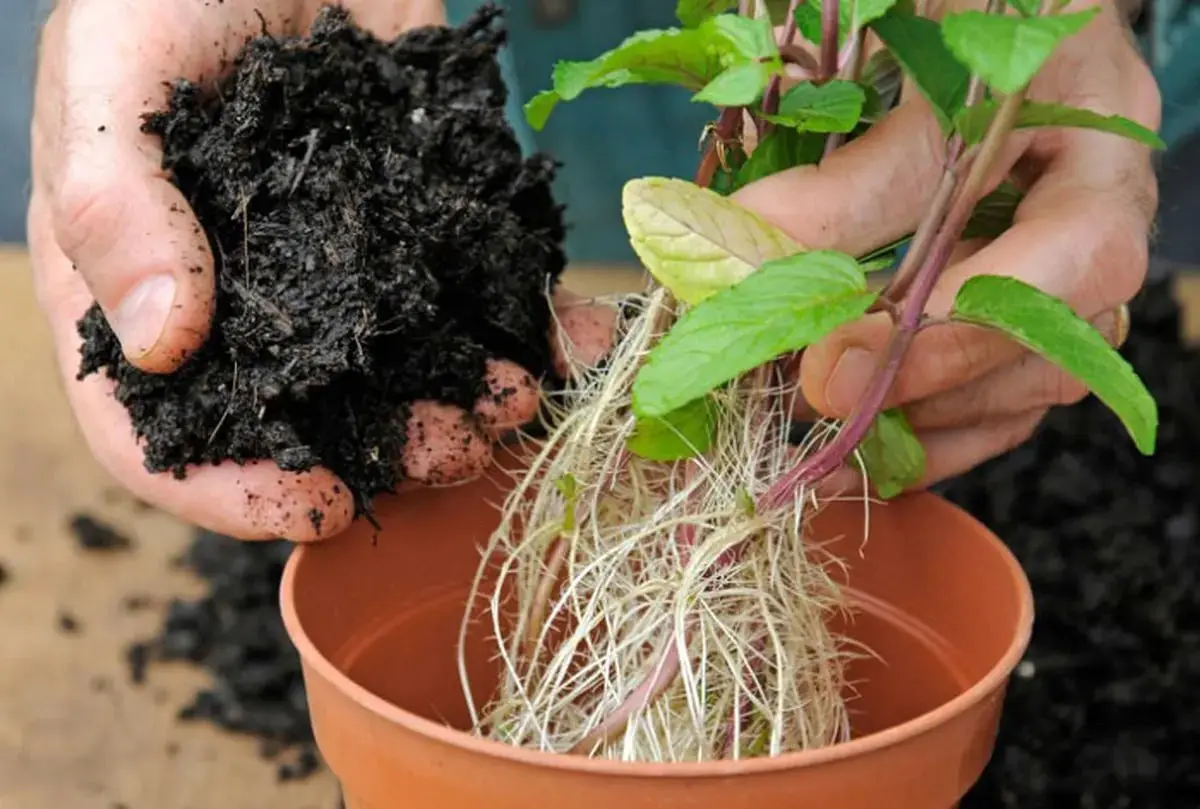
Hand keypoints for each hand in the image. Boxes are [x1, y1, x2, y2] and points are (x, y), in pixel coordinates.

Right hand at [29, 0, 612, 540]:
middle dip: (386, 450)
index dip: (230, 493)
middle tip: (454, 446)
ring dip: (466, 402)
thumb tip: (161, 348)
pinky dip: (531, 326)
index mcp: (144, 289)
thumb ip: (118, 205)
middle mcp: (250, 301)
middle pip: (306, 423)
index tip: (316, 507)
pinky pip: (478, 295)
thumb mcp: (112, 73)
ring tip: (518, 398)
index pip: (162, 436)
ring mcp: (345, 269)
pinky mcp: (424, 226)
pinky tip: (573, 342)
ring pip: (406, 373)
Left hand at [735, 0, 1158, 490]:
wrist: (989, 12)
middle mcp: (1100, 223)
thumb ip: (854, 173)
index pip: (1071, 256)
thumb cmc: (967, 16)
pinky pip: (996, 397)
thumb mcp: (920, 71)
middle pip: (1052, 343)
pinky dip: (927, 435)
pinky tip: (856, 453)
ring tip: (822, 444)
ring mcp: (1066, 274)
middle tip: (814, 394)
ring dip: (923, 424)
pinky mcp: (1022, 309)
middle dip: (925, 382)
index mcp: (1099, 147)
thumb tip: (752, 248)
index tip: (842, 356)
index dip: (959, 322)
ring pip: (1025, 385)